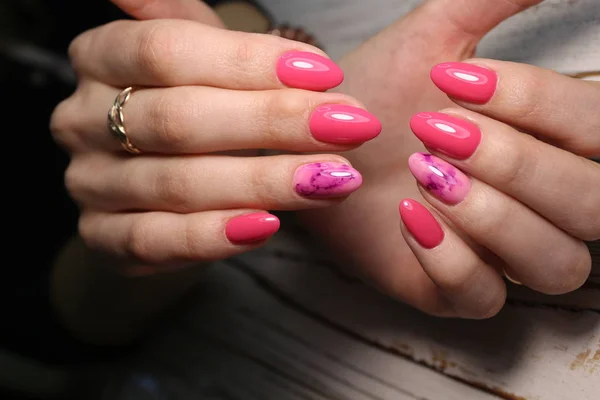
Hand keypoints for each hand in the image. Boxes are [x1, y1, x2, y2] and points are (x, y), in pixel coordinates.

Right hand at [50, 0, 380, 275]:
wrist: (153, 190)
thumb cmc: (190, 110)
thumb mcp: (194, 59)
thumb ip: (191, 29)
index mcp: (101, 58)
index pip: (166, 51)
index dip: (248, 62)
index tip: (326, 73)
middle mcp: (82, 118)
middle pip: (179, 119)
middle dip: (273, 122)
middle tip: (350, 127)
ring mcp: (91, 183)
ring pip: (177, 183)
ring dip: (264, 181)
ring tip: (334, 178)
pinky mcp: (105, 238)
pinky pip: (157, 240)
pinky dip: (215, 235)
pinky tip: (268, 226)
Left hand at [299, 0, 596, 317]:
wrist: (316, 145)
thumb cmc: (378, 96)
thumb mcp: (436, 38)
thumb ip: (493, 3)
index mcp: (553, 143)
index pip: (597, 132)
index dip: (536, 105)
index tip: (455, 83)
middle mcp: (544, 205)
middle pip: (591, 203)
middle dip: (513, 162)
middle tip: (435, 131)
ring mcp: (504, 255)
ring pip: (555, 263)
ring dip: (490, 214)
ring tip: (423, 173)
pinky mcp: (457, 292)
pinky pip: (484, 298)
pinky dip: (450, 259)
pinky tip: (408, 215)